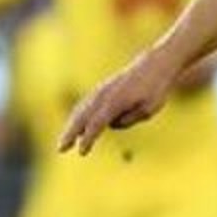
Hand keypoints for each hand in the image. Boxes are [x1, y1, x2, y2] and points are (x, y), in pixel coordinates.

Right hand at [58, 49, 181, 154]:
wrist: (155, 64)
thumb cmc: (156, 88)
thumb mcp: (148, 109)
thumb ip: (129, 119)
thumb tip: (112, 125)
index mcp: (116, 101)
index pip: (97, 124)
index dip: (88, 139)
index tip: (81, 152)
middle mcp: (104, 95)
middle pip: (82, 117)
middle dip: (71, 133)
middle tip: (61, 149)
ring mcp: (101, 90)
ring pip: (80, 111)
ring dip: (71, 127)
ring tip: (64, 143)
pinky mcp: (102, 89)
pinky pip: (85, 105)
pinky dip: (78, 117)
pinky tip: (75, 129)